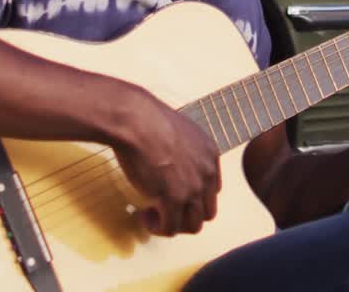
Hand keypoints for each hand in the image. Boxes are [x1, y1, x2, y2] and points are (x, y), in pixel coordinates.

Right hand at [112, 97, 220, 236]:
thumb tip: (171, 164)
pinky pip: (170, 229)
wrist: (136, 120)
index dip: (192, 198)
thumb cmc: (148, 120)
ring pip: (192, 225)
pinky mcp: (173, 199)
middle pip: (206, 212)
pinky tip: (143, 215)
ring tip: (152, 214)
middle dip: (185, 216)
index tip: (171, 194)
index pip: (211, 191)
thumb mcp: (179, 132)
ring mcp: (192, 188)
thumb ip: (183, 150)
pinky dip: (157, 228)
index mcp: (210, 155)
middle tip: (163, 210)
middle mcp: (207, 174)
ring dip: (172, 224)